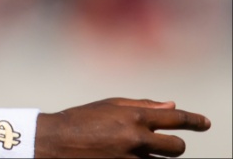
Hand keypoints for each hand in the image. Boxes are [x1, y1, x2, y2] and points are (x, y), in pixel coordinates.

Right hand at [37, 98, 209, 157]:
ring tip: (132, 149)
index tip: (205, 123)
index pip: (176, 119)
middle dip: (174, 145)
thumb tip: (172, 106)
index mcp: (134, 117)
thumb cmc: (80, 120)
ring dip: (154, 156)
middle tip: (164, 143)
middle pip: (177, 147)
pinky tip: (124, 155)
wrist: (54, 142)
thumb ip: (142, 105)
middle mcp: (137, 138)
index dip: (194, 121)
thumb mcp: (109, 105)